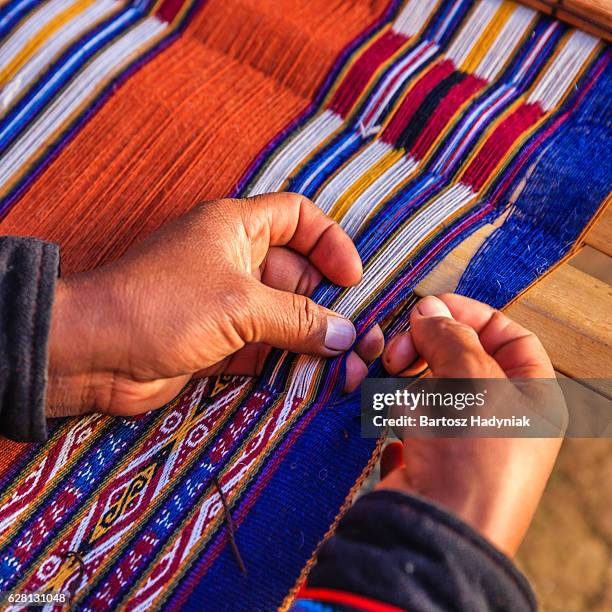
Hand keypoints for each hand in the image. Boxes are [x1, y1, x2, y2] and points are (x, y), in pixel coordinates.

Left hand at [47, 193, 382, 416]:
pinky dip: (286, 362)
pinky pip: (264, 348)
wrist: (93, 354)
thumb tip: (345, 334)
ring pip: (283, 316)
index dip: (329, 241)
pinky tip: (312, 379)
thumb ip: (296, 318)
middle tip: (356, 335)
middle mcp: (235, 261)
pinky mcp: (219, 342)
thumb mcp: (239, 304)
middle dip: (327, 302)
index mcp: (237, 228)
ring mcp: (226, 304)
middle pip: (298, 274)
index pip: (297, 217)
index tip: (352, 277)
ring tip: (343, 365)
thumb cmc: (161, 306)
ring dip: (310, 338)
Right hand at [377, 294, 561, 555]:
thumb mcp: (474, 380)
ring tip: (385, 380)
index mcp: (532, 396)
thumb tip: (427, 309)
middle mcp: (501, 415)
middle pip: (461, 356)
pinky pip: (410, 414)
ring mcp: (462, 436)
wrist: (436, 531)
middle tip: (399, 351)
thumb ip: (451, 336)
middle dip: (426, 346)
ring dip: (404, 376)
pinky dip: (396, 408)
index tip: (428, 307)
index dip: (469, 314)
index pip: (507, 335)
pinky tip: (391, 418)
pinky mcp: (428, 453)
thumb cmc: (474, 458)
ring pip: (429, 383)